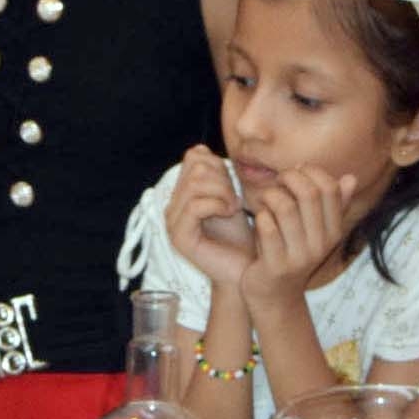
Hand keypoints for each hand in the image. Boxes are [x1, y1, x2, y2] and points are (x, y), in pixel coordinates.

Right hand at [163, 146, 255, 283]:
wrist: (247, 269)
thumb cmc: (242, 236)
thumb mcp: (230, 197)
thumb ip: (216, 174)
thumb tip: (200, 149)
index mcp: (183, 194)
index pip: (194, 157)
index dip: (219, 164)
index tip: (233, 186)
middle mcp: (172, 207)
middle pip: (196, 168)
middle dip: (223, 179)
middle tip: (236, 200)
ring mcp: (172, 222)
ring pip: (195, 184)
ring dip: (223, 192)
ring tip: (234, 207)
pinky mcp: (179, 237)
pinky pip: (195, 205)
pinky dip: (217, 204)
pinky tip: (229, 213)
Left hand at [244, 165, 362, 293]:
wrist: (275, 295)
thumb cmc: (291, 252)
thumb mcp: (316, 230)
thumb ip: (333, 205)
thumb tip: (350, 178)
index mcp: (334, 231)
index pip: (330, 189)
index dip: (311, 172)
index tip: (296, 172)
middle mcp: (321, 244)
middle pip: (309, 194)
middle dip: (288, 178)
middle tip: (277, 181)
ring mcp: (299, 256)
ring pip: (285, 207)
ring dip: (270, 195)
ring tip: (265, 199)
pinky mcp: (277, 265)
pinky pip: (267, 227)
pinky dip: (260, 216)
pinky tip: (258, 219)